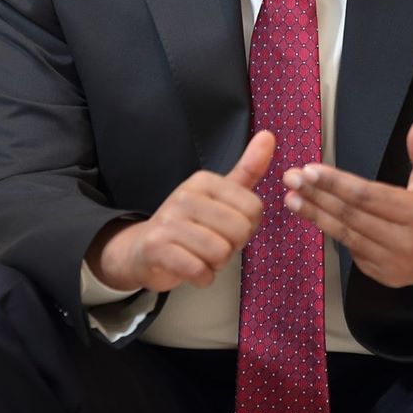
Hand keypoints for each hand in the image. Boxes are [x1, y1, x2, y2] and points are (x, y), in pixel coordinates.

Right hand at [86, 130, 274, 292]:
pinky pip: (199, 270)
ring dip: (216, 264)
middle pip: (240, 231)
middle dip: (233, 247)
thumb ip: (248, 169)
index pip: (254, 208)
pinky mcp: (156, 248)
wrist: (143, 249)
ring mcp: (168, 221)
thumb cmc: (190, 223)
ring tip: (201, 256)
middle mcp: (185, 195)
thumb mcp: (220, 194)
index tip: (227, 227)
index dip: (247, 226)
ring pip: (220, 252)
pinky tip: (191, 269)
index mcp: (204, 180)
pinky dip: (202, 277)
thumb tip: (269, 135)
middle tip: (214, 244)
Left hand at [282, 115, 412, 291]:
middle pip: (352, 216)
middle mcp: (406, 243)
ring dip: (316, 215)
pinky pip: (353, 251)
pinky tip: (315, 214)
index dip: (336, 183)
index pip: (367, 196)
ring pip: (347, 236)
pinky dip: (333, 232)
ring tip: (291, 197)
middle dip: (317, 195)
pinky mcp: (387, 277)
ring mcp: (395, 265)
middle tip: (290, 178)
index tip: (309, 168)